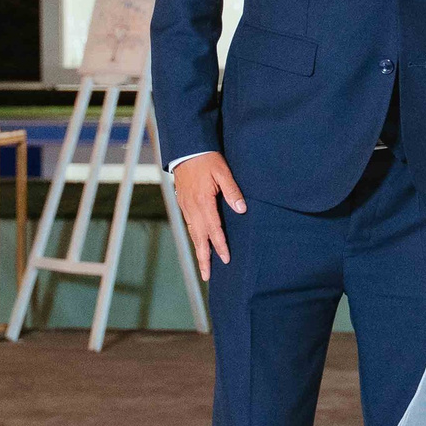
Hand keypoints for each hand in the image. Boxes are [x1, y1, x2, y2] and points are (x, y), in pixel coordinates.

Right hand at [174, 152, 245, 281]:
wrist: (186, 149)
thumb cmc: (207, 159)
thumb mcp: (223, 172)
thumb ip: (232, 191)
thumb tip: (241, 209)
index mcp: (203, 201)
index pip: (213, 228)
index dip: (220, 245)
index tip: (226, 258)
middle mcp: (192, 207)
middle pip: (199, 238)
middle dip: (204, 258)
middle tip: (207, 276)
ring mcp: (186, 206)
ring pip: (192, 233)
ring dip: (198, 251)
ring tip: (203, 265)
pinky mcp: (183, 203)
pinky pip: (189, 225)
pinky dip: (194, 237)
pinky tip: (198, 243)